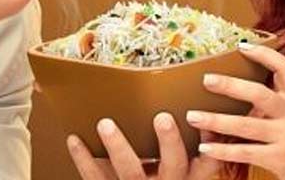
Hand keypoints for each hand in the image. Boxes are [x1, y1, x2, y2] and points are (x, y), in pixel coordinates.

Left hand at [68, 113, 219, 179]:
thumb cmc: (163, 178)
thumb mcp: (185, 170)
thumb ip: (197, 145)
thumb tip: (208, 111)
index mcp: (187, 178)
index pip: (206, 164)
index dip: (210, 144)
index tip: (204, 122)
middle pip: (173, 165)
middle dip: (169, 142)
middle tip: (162, 117)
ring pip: (130, 173)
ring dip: (118, 146)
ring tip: (106, 123)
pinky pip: (95, 179)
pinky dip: (83, 159)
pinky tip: (74, 139)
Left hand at [185, 44, 284, 179]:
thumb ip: (277, 100)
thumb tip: (243, 84)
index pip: (283, 68)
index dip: (264, 54)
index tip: (242, 46)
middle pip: (260, 95)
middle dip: (231, 86)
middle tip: (206, 80)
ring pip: (246, 126)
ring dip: (216, 121)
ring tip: (193, 116)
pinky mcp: (278, 160)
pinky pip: (246, 153)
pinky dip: (223, 150)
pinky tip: (205, 148)